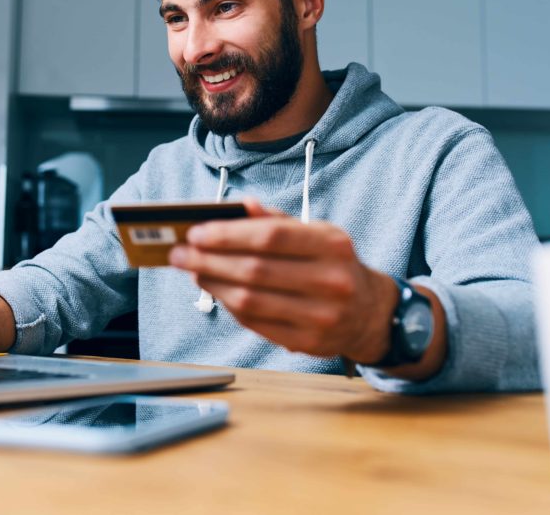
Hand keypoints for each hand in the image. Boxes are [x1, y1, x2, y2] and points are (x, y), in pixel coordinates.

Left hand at [168, 199, 398, 362]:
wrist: (370, 313)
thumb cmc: (334, 265)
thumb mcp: (317, 233)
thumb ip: (278, 220)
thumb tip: (240, 205)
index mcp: (332, 245)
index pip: (271, 236)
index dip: (228, 234)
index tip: (196, 232)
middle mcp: (331, 281)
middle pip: (255, 270)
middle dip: (209, 260)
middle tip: (180, 252)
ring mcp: (320, 316)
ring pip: (251, 300)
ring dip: (212, 284)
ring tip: (192, 269)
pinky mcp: (307, 343)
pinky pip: (255, 324)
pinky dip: (228, 305)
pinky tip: (215, 290)